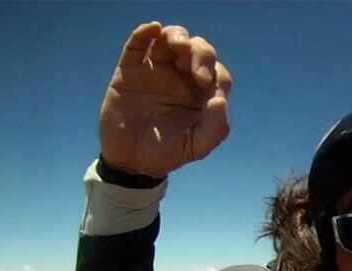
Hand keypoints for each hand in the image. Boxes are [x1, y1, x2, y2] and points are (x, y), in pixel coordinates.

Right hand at [99, 22, 232, 177]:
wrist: (133, 161)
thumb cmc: (168, 153)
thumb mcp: (197, 146)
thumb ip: (216, 128)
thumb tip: (220, 100)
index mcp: (201, 94)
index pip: (217, 72)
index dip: (216, 73)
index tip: (207, 87)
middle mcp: (181, 78)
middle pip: (197, 50)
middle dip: (201, 53)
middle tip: (198, 74)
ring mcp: (155, 72)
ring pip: (169, 40)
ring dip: (177, 36)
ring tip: (178, 45)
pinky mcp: (130, 71)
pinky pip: (136, 46)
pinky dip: (144, 33)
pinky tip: (153, 29)